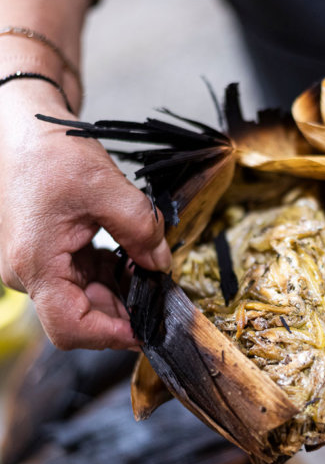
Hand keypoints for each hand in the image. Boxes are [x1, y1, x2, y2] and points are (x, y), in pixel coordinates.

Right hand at [0, 83, 171, 348]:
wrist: (22, 128)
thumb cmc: (50, 152)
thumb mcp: (107, 187)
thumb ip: (141, 229)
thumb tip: (162, 265)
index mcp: (36, 263)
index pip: (71, 328)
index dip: (113, 335)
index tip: (148, 329)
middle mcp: (29, 273)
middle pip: (80, 316)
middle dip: (122, 309)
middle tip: (160, 295)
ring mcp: (35, 266)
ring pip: (82, 299)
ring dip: (118, 290)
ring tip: (148, 269)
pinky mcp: (45, 256)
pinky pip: (79, 279)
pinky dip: (107, 274)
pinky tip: (131, 257)